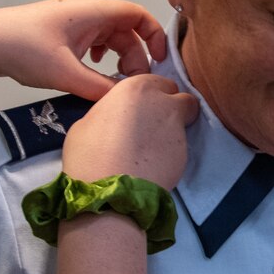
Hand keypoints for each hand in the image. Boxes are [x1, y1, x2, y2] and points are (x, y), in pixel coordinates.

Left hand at [0, 0, 167, 105]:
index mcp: (93, 11)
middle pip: (126, 30)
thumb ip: (100, 88)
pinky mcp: (62, 32)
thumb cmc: (24, 49)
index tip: (159, 60)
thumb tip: (124, 98)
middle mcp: (87, 12)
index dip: (154, 34)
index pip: (137, 14)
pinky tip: (93, 73)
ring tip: (115, 83)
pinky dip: (101, 57)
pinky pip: (93, 42)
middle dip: (135, 57)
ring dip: (118, 59)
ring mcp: (73, 21)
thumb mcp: (66, 73)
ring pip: (109, 38)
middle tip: (133, 85)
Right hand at [62, 75, 196, 188]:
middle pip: (181, 97)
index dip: (152, 95)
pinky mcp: (186, 154)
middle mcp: (163, 102)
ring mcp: (178, 128)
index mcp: (137, 87)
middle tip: (153, 126)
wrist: (109, 192)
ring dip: (173, 130)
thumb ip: (110, 111)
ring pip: (186, 122)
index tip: (142, 109)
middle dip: (172, 108)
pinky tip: (154, 167)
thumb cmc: (89, 153)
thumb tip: (116, 119)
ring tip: (153, 150)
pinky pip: (181, 147)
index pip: (158, 81)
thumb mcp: (88, 122)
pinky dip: (171, 154)